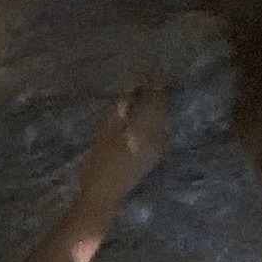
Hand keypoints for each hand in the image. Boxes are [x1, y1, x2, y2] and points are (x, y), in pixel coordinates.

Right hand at [83, 73, 171, 207]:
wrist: (104, 194)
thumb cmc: (100, 161)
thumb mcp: (106, 131)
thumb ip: (121, 110)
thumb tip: (132, 90)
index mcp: (146, 126)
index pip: (155, 97)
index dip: (154, 80)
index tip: (152, 67)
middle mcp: (157, 135)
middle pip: (161, 107)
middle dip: (156, 92)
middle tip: (150, 78)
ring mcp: (157, 147)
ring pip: (161, 120)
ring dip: (155, 106)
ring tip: (146, 94)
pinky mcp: (153, 157)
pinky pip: (158, 131)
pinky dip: (154, 120)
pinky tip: (146, 118)